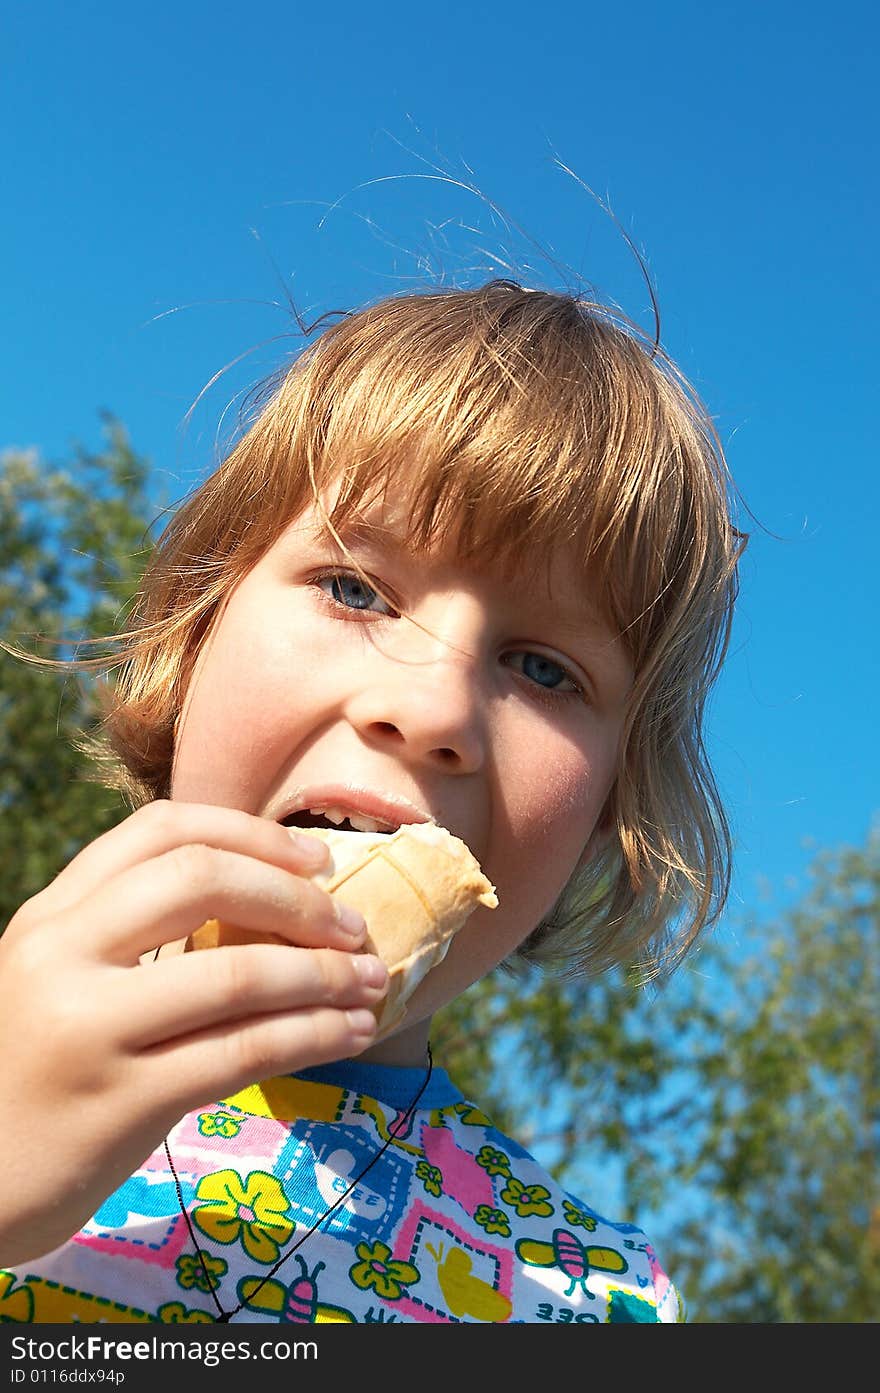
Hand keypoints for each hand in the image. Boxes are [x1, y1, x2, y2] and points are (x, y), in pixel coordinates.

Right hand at [0, 800, 387, 1265]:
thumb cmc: (31, 1072)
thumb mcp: (57, 977)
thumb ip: (126, 931)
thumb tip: (266, 896)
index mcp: (53, 913)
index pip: (161, 830)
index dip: (252, 835)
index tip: (315, 860)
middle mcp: (62, 954)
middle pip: (203, 880)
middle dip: (299, 900)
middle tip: (352, 927)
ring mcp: (87, 1027)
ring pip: (235, 973)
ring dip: (323, 976)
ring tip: (369, 983)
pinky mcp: (118, 1101)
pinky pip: (241, 1053)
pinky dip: (311, 1036)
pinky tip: (347, 1034)